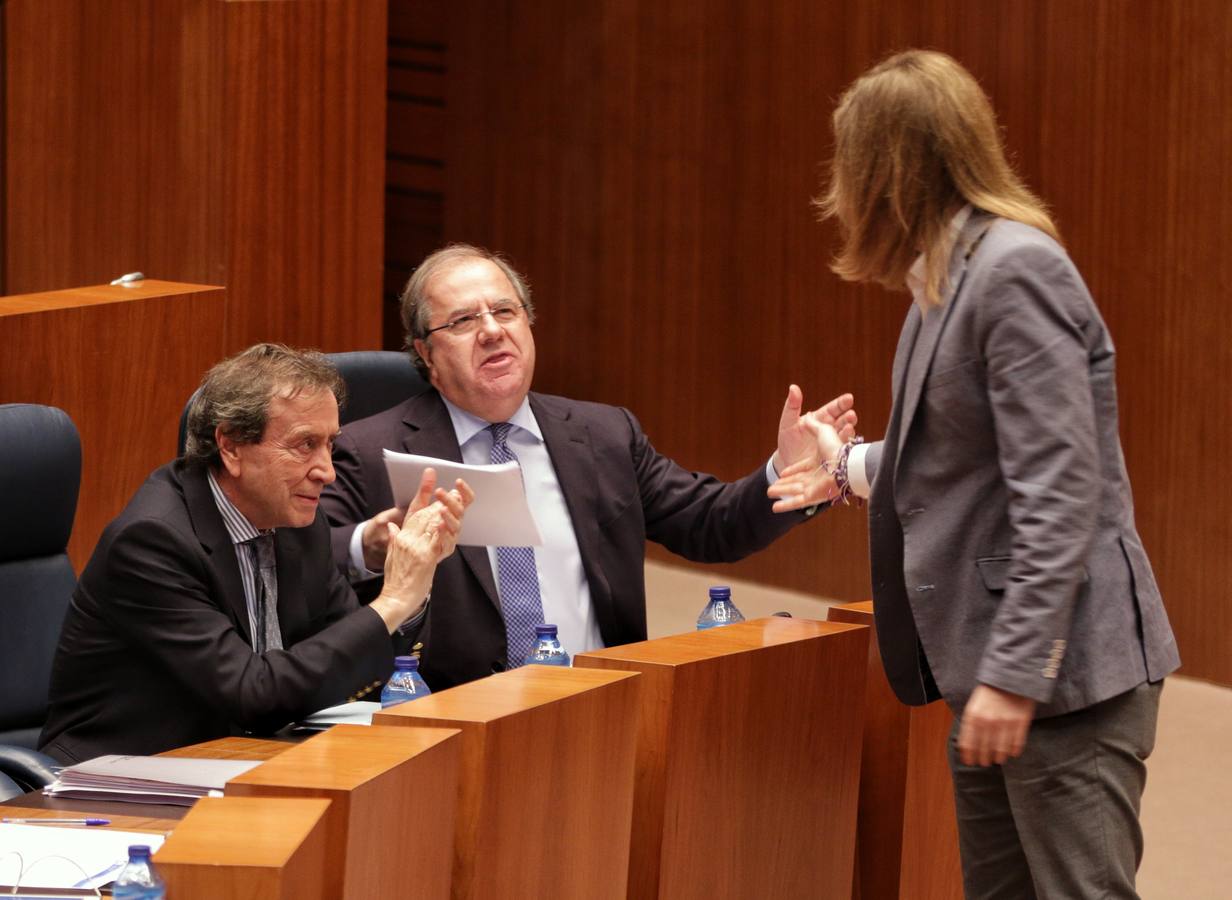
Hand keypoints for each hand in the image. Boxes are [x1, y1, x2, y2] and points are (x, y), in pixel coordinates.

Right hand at [370, 469, 474, 630]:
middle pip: (426, 512)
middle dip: (440, 499)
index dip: (422, 491)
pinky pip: (436, 540)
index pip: (413, 511)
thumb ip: (395, 539)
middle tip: (453, 488)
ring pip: (433, 522)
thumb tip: (392, 527)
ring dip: (445, 509)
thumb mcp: (392, 556)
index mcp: (402, 537)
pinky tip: (449, 519)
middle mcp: (407, 539)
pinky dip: (444, 529)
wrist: (395, 599)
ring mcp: (415, 547)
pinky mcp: (424, 557)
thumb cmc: (396, 581)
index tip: (429, 474)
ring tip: (455, 498)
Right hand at [766, 414, 844, 511]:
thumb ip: (813, 426)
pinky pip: (797, 503)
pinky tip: (775, 508)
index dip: (793, 470)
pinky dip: (785, 505)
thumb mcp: (822, 431)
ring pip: (794, 491)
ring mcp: (815, 488)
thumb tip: (807, 416)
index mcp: (818, 462)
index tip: (783, 472)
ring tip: (769, 493)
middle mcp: (816, 476)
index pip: (802, 467)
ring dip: (781, 492)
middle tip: (773, 486)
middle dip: (784, 483)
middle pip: (796, 481)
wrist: (845, 466)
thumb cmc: (836, 448)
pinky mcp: (813, 497)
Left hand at [773, 386, 856, 472]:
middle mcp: (830, 429)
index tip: (849, 398)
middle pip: (842, 420)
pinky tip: (845, 442)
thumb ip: (792, 406)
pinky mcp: (833, 455)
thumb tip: (794, 387)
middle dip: (848, 417)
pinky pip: (840, 449)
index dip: (841, 403)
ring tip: (850, 427)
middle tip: (852, 415)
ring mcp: (832, 442)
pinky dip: (844, 445)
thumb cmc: (788, 440)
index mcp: (820, 418)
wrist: (787, 462)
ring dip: (849, 430)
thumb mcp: (788, 422)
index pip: (833, 408)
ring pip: (844, 434)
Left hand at [957, 684, 1036, 766]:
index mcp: (973, 716)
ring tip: (997, 760)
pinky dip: (1013, 751)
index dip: (968, 756)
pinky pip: (1017, 744)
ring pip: (1001, 750)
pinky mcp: (1021, 723)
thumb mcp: (973, 704)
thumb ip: (970, 723)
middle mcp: (988, 722)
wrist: (1010, 677)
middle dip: (983, 759)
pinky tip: (1011, 753)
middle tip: (984, 763)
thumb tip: (968, 743)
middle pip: (984, 749)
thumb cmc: (989, 692)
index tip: (970, 762)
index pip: (968, 744)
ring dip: (998, 758)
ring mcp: (1005, 723)